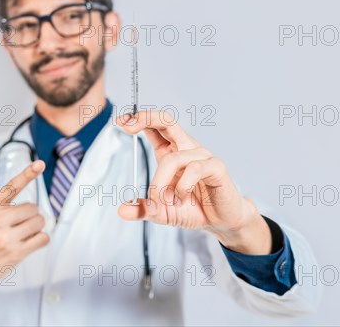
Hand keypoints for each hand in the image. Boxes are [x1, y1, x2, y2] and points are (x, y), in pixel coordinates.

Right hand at [0, 161, 49, 314]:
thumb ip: (5, 208)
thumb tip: (36, 208)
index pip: (12, 186)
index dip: (28, 173)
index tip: (40, 164)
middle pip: (34, 208)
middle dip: (32, 217)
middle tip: (20, 227)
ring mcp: (6, 236)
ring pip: (40, 222)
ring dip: (36, 229)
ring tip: (22, 236)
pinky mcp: (15, 252)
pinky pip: (43, 238)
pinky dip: (41, 240)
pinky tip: (29, 244)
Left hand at [117, 111, 271, 255]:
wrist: (220, 221)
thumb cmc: (193, 209)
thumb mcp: (162, 212)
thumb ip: (144, 210)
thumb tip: (123, 210)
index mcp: (171, 152)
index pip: (155, 127)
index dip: (138, 120)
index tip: (120, 122)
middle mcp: (186, 148)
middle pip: (167, 122)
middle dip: (146, 118)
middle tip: (128, 127)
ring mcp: (202, 156)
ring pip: (173, 159)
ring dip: (161, 184)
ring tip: (165, 202)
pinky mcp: (216, 167)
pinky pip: (194, 170)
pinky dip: (182, 188)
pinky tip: (182, 199)